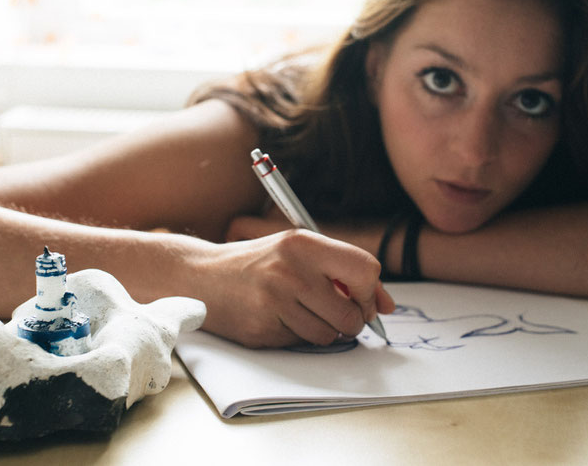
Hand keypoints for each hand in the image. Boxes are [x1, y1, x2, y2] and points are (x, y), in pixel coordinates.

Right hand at [196, 220, 393, 347]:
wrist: (199, 277)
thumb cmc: (258, 264)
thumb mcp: (298, 252)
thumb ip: (343, 271)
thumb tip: (388, 306)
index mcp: (303, 243)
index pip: (365, 269)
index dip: (370, 291)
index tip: (362, 299)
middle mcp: (290, 269)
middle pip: (352, 314)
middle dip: (351, 322)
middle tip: (336, 314)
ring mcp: (274, 301)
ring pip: (329, 336)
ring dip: (324, 332)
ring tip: (302, 313)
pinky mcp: (261, 329)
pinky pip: (301, 344)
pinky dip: (297, 337)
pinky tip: (279, 319)